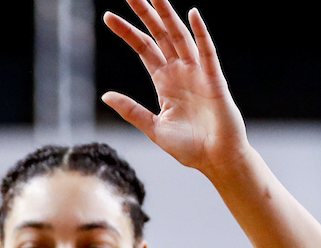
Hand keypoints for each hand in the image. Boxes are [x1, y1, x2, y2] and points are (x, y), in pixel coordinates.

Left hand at [102, 1, 248, 176]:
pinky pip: (207, 52)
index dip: (127, 32)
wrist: (216, 160)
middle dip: (146, 14)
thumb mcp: (153, 128)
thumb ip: (131, 110)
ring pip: (180, 37)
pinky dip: (200, 33)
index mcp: (164, 81)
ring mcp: (197, 73)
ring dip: (169, 15)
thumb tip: (105, 96)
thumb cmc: (189, 147)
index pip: (143, 48)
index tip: (108, 16)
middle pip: (160, 35)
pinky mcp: (214, 80)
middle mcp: (180, 71)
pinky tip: (191, 14)